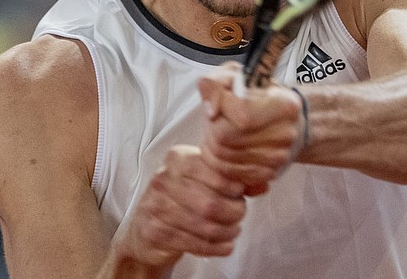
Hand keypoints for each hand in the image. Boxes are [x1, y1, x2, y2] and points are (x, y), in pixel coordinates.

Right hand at [111, 144, 246, 271]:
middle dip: (234, 213)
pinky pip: (195, 244)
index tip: (240, 194)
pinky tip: (224, 245)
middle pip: (211, 203)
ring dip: (227, 232)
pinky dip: (216, 247)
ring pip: (205, 226)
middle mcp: (163, 179)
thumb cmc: (178, 199)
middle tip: (239, 215)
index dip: (233, 186)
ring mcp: (156, 206)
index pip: (213, 171)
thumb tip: (261, 183)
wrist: (145, 227)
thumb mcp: (202, 179)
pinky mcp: (156, 231)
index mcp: (177, 159)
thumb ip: (231, 179)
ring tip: (233, 230)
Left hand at [198, 62, 304, 193]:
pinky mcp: (269, 174)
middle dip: (211, 130)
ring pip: (224, 159)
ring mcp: (278, 157)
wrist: (285, 117)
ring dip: (213, 146)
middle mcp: (285, 133)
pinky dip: (221, 163)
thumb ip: (215, 83)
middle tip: (216, 121)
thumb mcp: (234, 75)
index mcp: (283, 105)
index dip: (222, 108)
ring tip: (220, 133)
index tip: (220, 104)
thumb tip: (211, 110)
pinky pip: (231, 174)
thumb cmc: (257, 94)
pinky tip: (226, 148)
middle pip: (226, 140)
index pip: (242, 114)